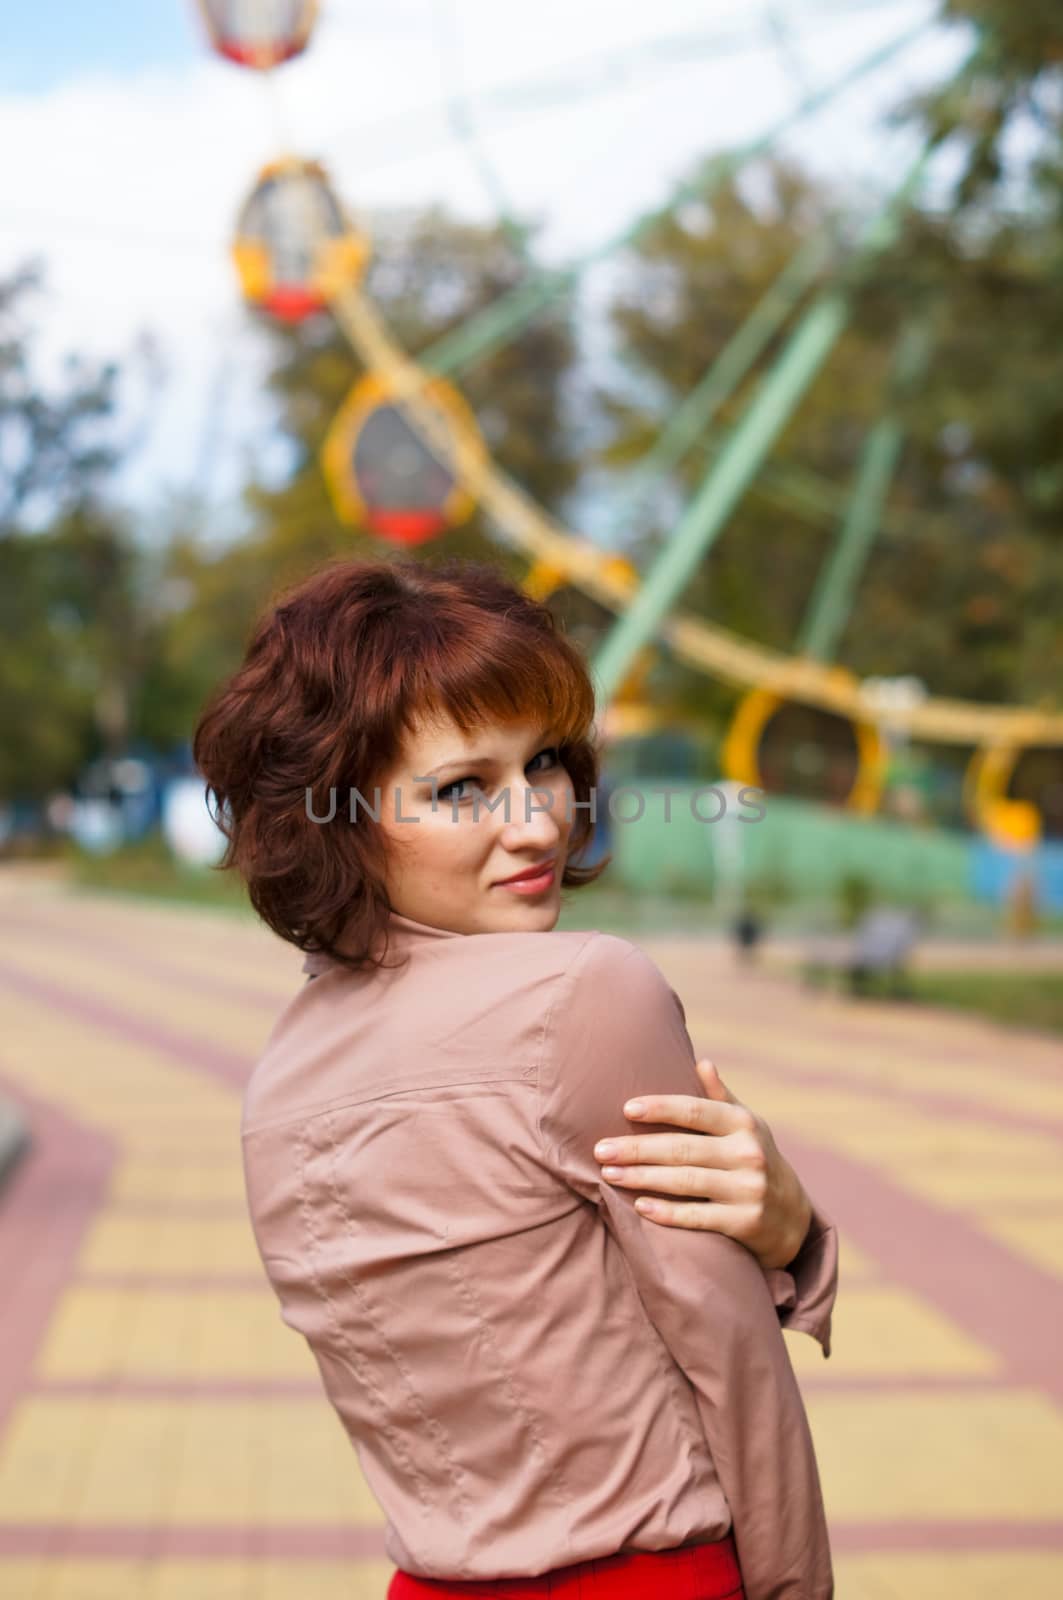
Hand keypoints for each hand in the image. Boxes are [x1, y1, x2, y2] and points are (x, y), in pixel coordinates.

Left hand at [593, 1059, 812, 1270]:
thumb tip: (702, 1061)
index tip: (626, 1108)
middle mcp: (748, 1154)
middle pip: (682, 1149)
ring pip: (685, 1182)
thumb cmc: (755, 1160)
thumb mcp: (747, 1126)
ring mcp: (748, 1189)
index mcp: (744, 1124)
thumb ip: (721, 1097)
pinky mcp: (745, 1223)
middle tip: (600, 1149)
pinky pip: (698, 1218)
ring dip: (642, 1178)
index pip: (695, 1110)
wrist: (794, 1218)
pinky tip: (639, 1207)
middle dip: (637, 1148)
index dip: (660, 1108)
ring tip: (609, 1174)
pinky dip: (667, 1213)